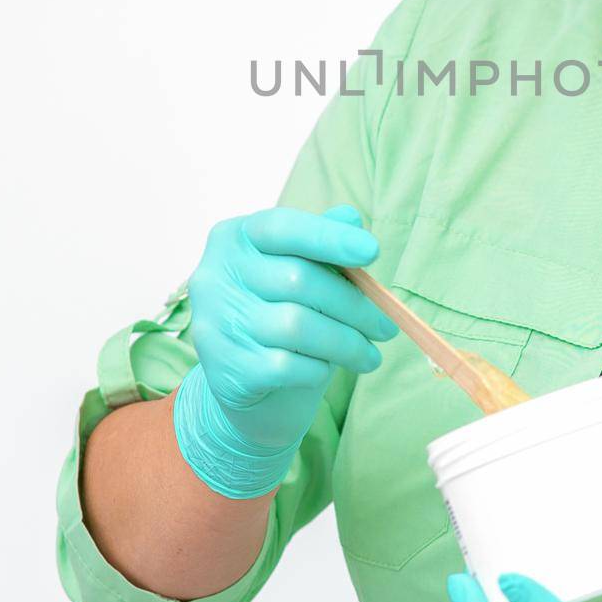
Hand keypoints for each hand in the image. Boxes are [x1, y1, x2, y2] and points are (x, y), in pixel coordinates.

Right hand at [174, 203, 397, 497]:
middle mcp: (215, 275)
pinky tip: (328, 369)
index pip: (281, 227)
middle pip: (299, 280)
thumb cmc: (280, 311)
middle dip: (354, 306)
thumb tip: (351, 219)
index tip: (372, 251)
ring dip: (346, 343)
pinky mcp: (226, 368)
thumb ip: (321, 241)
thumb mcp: (300, 269)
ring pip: (297, 326)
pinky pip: (287, 366)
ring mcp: (215, 323)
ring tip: (370, 355)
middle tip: (386, 327)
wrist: (247, 382)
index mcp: (234, 238)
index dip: (328, 236)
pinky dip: (317, 368)